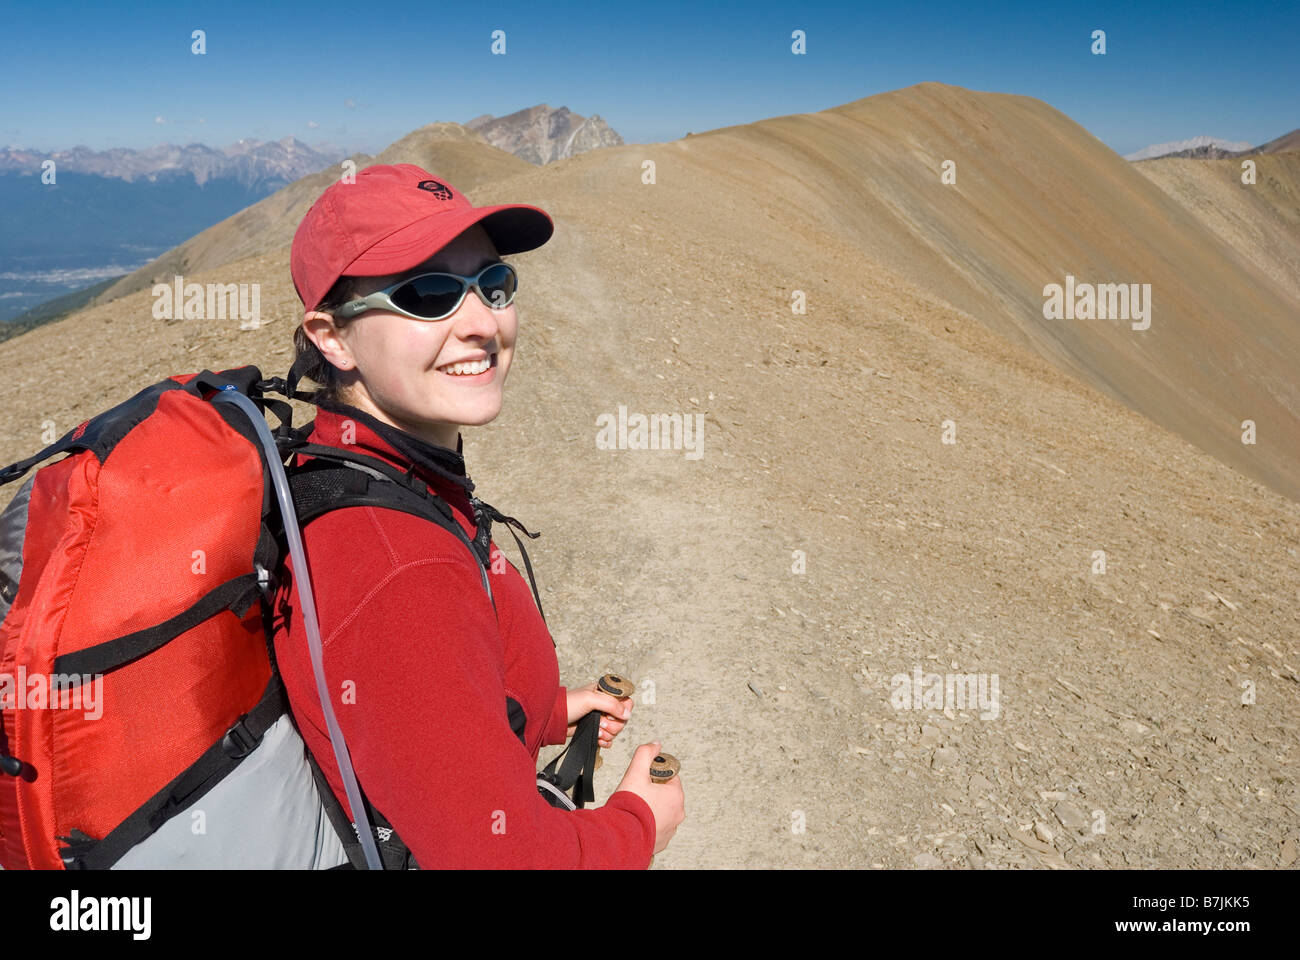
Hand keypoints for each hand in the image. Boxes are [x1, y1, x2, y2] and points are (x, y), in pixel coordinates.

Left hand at [565, 681, 631, 747]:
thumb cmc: (568, 704)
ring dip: (607, 733)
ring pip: (616, 731)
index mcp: (606, 693)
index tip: (612, 714)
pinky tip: (597, 738)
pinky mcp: (596, 730)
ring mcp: (601, 719)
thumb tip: (627, 714)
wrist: (553, 720)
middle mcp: (605, 706)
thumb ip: (611, 704)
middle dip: (613, 724)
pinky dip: (605, 741)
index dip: (623, 710)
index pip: (626, 702)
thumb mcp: (590, 699)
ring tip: (596, 730)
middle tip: (600, 722)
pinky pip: (609, 739)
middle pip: (623, 719)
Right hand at [614, 741, 684, 856]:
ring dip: (651, 808)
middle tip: (636, 793)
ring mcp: (670, 829)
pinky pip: (656, 827)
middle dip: (652, 792)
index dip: (654, 775)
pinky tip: (636, 821)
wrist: (621, 836)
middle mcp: (677, 813)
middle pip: (666, 795)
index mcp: (676, 795)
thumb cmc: (630, 806)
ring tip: (635, 808)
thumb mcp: (636, 772)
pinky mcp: (661, 841)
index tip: (643, 779)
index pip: (669, 777)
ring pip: (661, 812)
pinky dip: (648, 824)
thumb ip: (645, 753)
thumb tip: (655, 745)